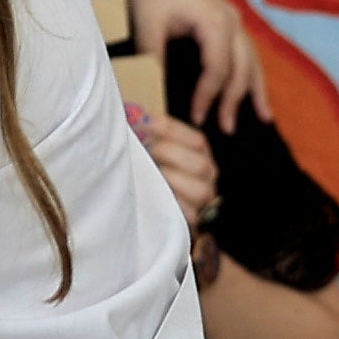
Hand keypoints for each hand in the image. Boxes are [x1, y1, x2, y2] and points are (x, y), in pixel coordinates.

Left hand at [113, 0, 265, 124]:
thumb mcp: (148, 26)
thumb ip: (154, 61)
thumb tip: (156, 97)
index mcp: (215, 22)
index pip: (218, 69)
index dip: (208, 96)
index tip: (195, 118)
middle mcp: (233, 22)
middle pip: (242, 68)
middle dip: (235, 100)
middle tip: (226, 129)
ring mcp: (236, 21)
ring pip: (253, 61)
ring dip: (255, 91)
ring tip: (263, 119)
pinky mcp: (231, 23)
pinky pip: (249, 54)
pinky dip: (255, 76)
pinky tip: (260, 97)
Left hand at [129, 104, 220, 230]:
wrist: (163, 222)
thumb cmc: (157, 182)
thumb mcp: (158, 157)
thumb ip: (150, 139)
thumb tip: (130, 115)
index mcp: (201, 158)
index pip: (197, 140)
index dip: (170, 128)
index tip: (143, 121)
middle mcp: (208, 179)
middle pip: (201, 163)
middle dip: (171, 152)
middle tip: (147, 149)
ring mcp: (204, 203)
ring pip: (200, 190)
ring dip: (173, 179)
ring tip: (154, 174)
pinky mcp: (193, 223)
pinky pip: (189, 215)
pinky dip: (174, 205)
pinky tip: (156, 197)